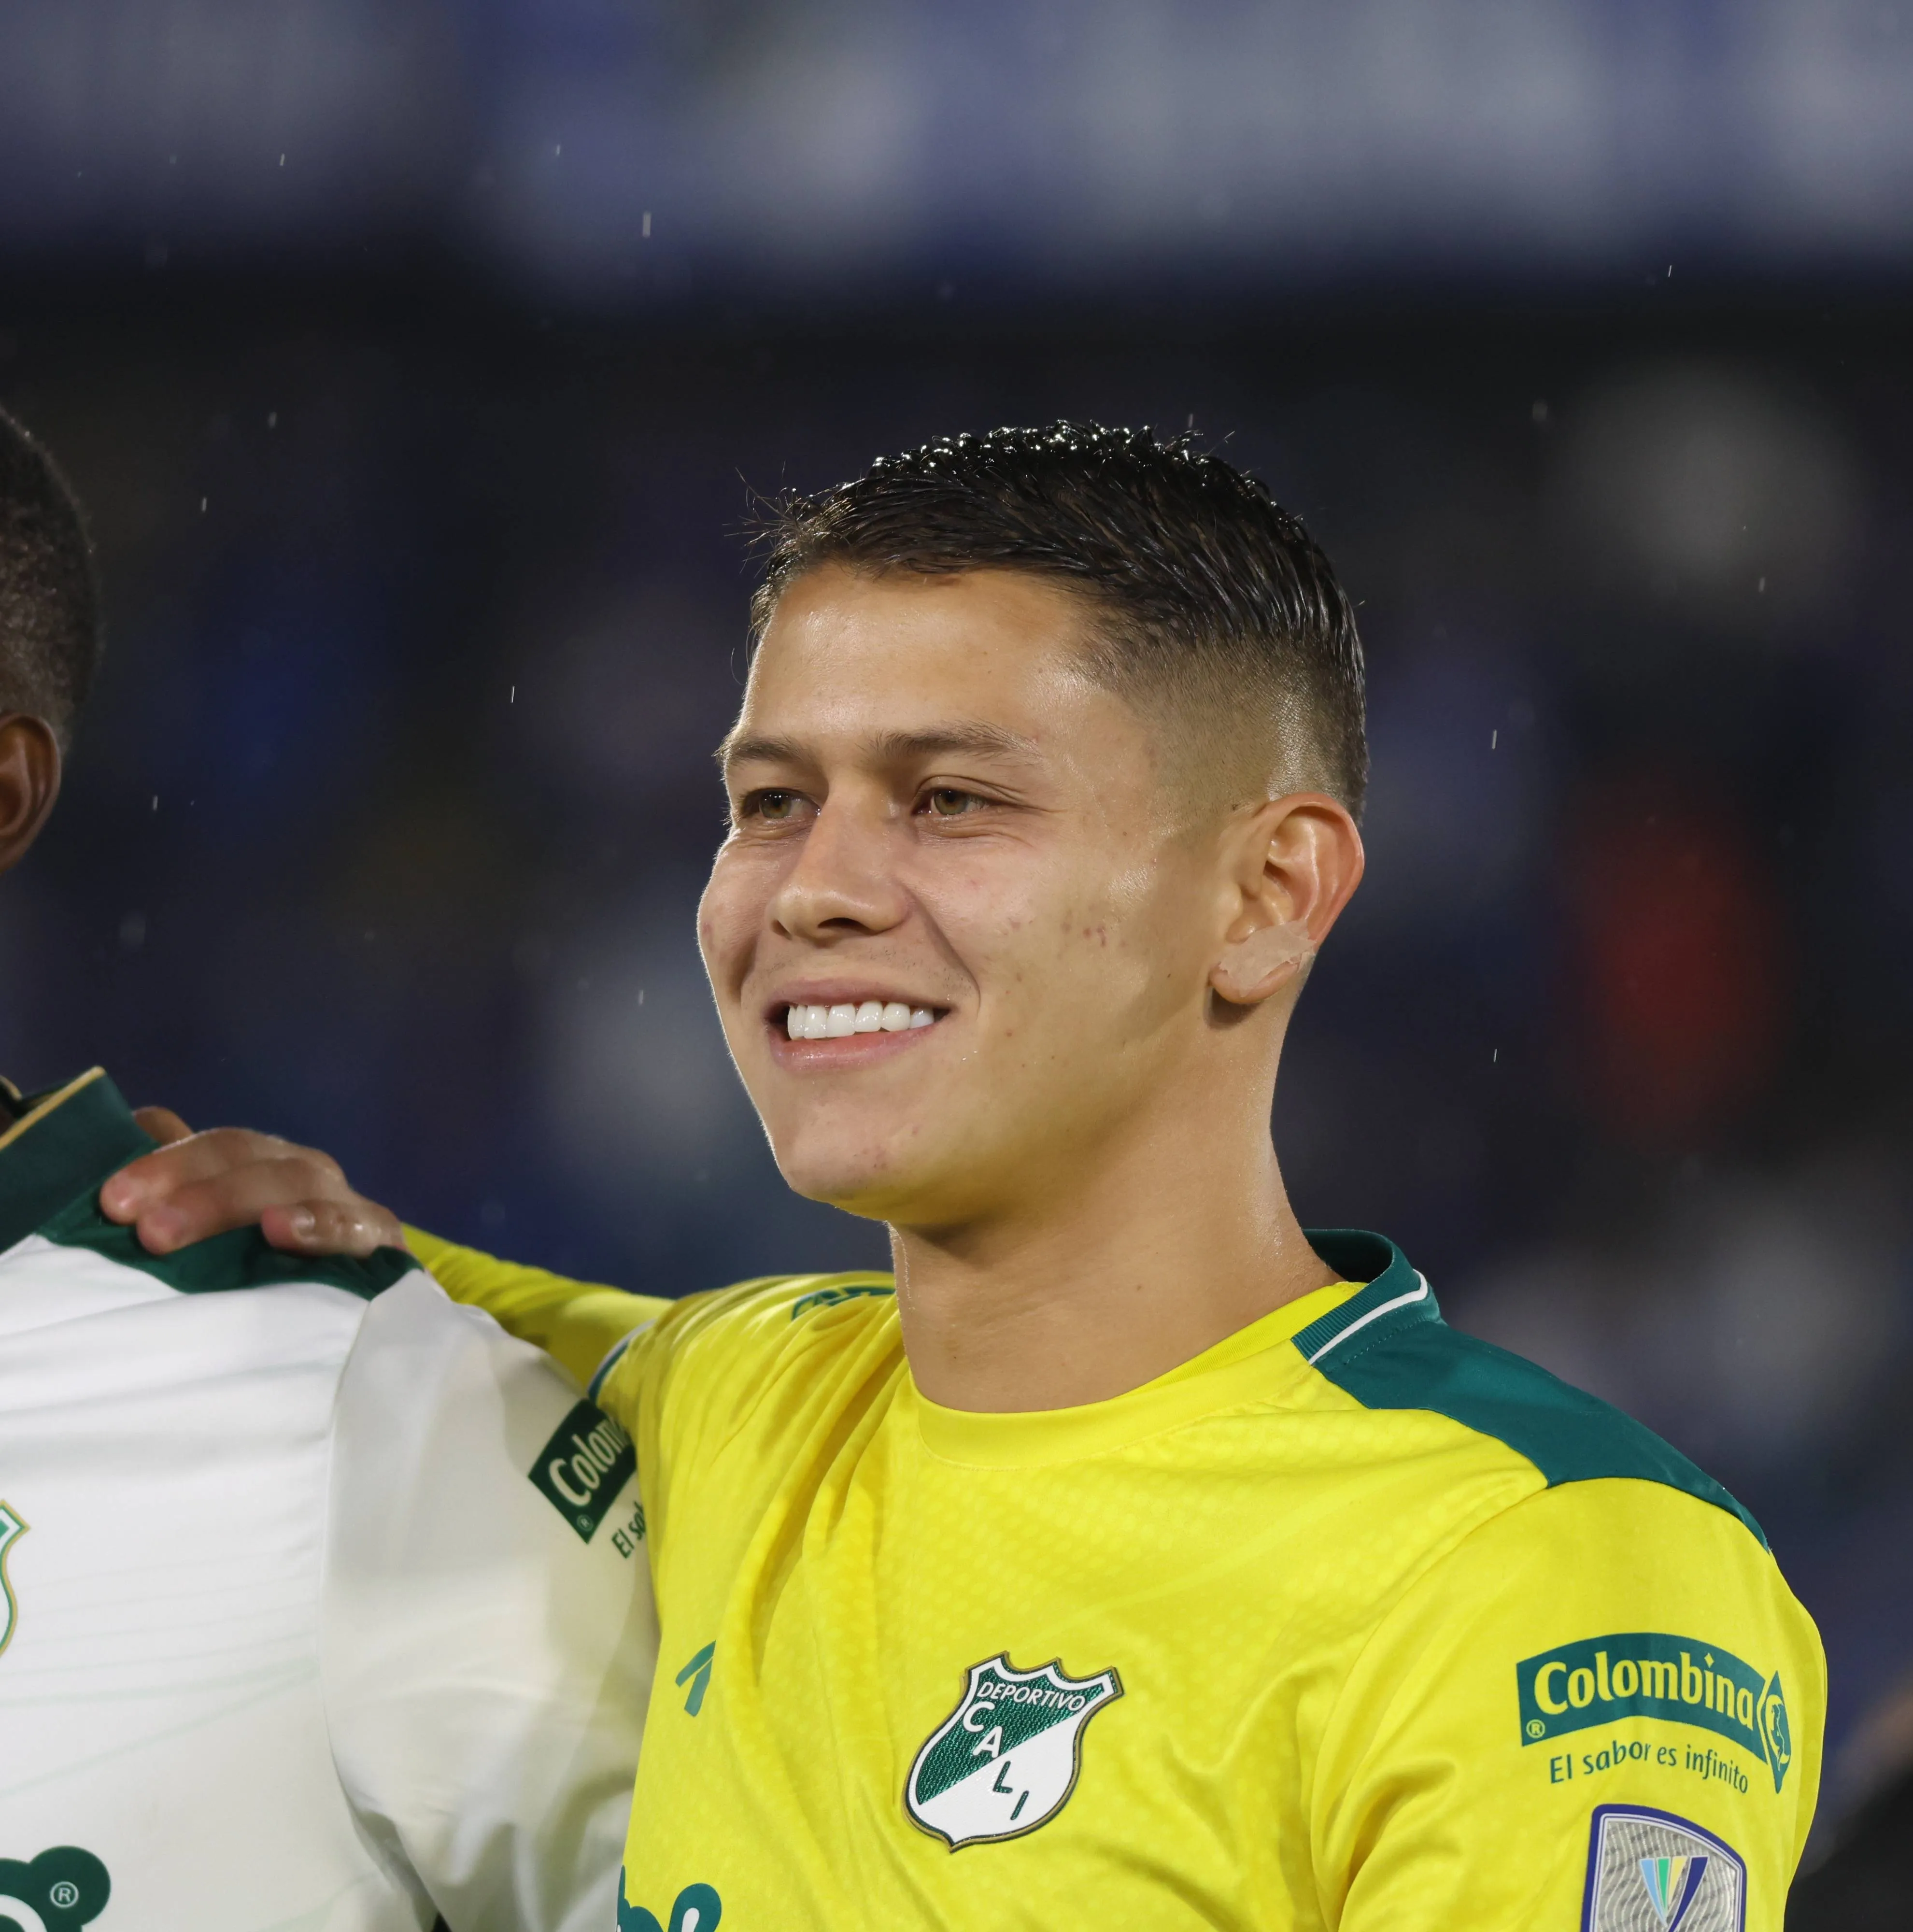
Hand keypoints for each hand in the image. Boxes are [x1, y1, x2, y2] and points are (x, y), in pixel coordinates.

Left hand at [101, 1111, 406, 1259]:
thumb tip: (134, 1130)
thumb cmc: (272, 1273)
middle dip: (187, 1184)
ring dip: (228, 1201)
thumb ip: (179, 1184)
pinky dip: (316, 1226)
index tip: (112, 1200)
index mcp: (262, 1161)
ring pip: (292, 1181)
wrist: (364, 1321)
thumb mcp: (219, 1232)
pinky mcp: (381, 1244)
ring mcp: (345, 1201)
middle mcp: (302, 1171)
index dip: (162, 1162)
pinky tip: (279, 1231)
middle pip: (244, 1157)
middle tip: (140, 1227)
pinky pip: (351, 1228)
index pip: (213, 1145)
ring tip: (171, 1232)